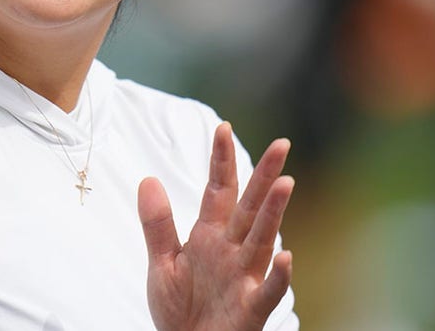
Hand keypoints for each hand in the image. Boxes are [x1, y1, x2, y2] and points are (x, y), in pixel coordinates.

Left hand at [138, 122, 293, 330]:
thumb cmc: (177, 308)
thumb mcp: (161, 262)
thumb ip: (157, 223)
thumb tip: (148, 179)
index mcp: (209, 235)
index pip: (218, 190)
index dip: (220, 160)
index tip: (222, 126)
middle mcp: (232, 250)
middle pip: (250, 207)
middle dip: (264, 176)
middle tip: (282, 144)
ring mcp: (244, 277)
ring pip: (263, 239)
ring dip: (273, 213)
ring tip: (284, 183)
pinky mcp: (251, 307)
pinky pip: (268, 290)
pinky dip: (278, 275)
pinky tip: (286, 256)